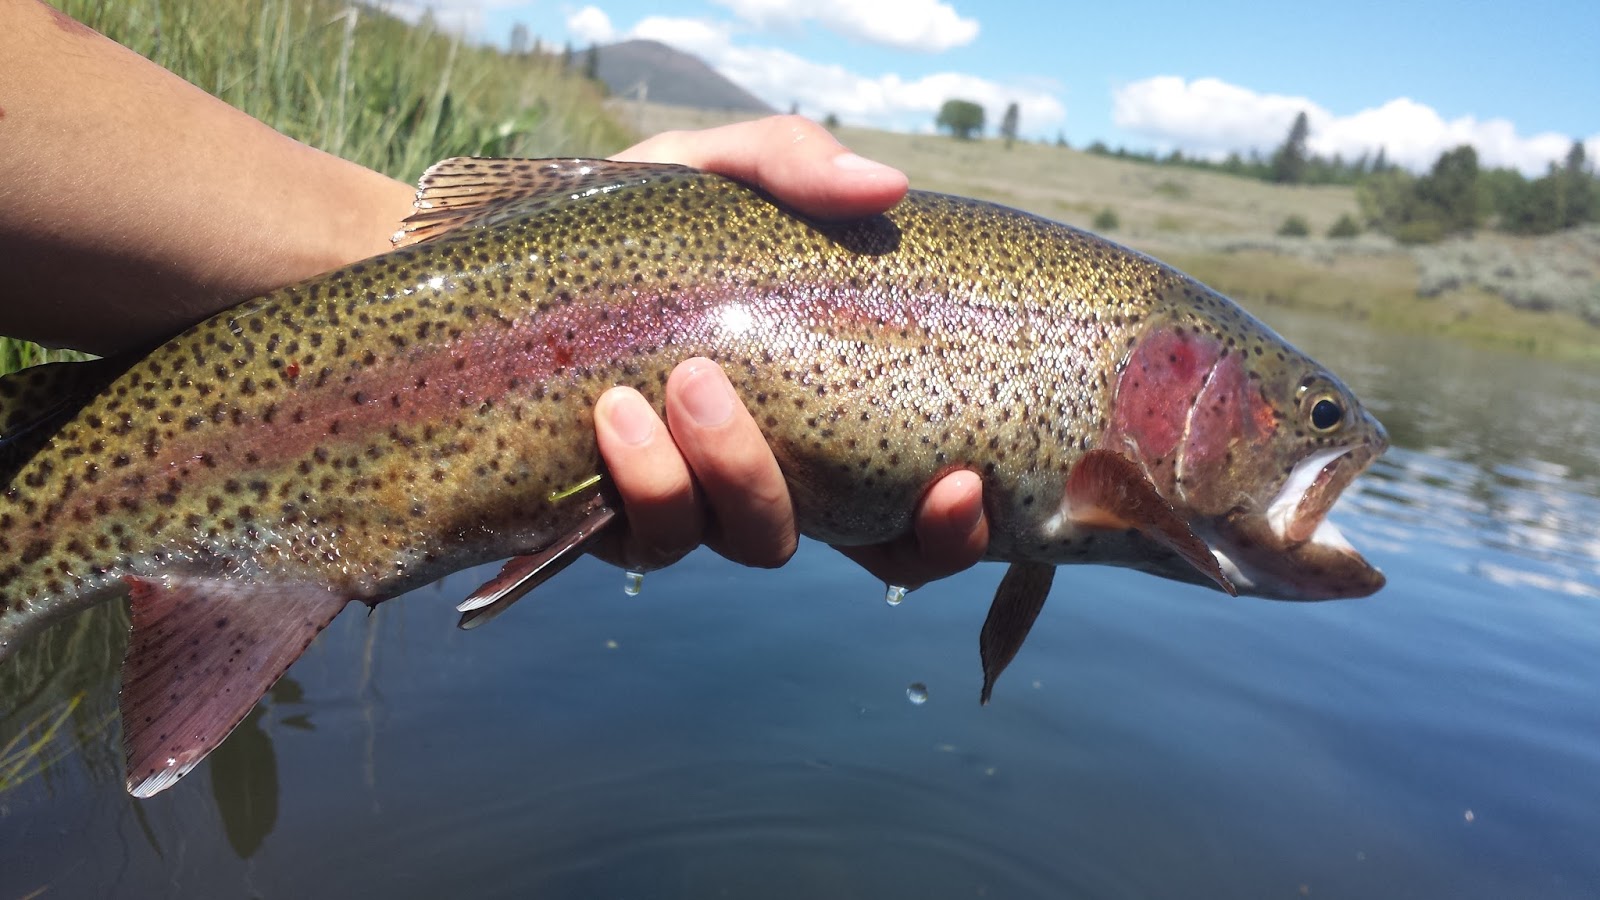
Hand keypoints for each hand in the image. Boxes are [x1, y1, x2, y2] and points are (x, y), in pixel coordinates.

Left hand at [592, 116, 988, 587]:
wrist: (504, 254)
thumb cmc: (637, 220)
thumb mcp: (713, 171)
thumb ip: (792, 164)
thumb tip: (884, 185)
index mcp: (832, 417)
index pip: (918, 512)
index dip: (953, 530)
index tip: (962, 483)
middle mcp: (779, 475)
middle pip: (857, 549)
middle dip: (856, 511)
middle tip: (770, 407)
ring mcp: (702, 506)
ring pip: (750, 541)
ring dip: (731, 472)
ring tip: (689, 383)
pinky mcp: (616, 522)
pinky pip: (648, 538)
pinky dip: (643, 481)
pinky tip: (615, 411)